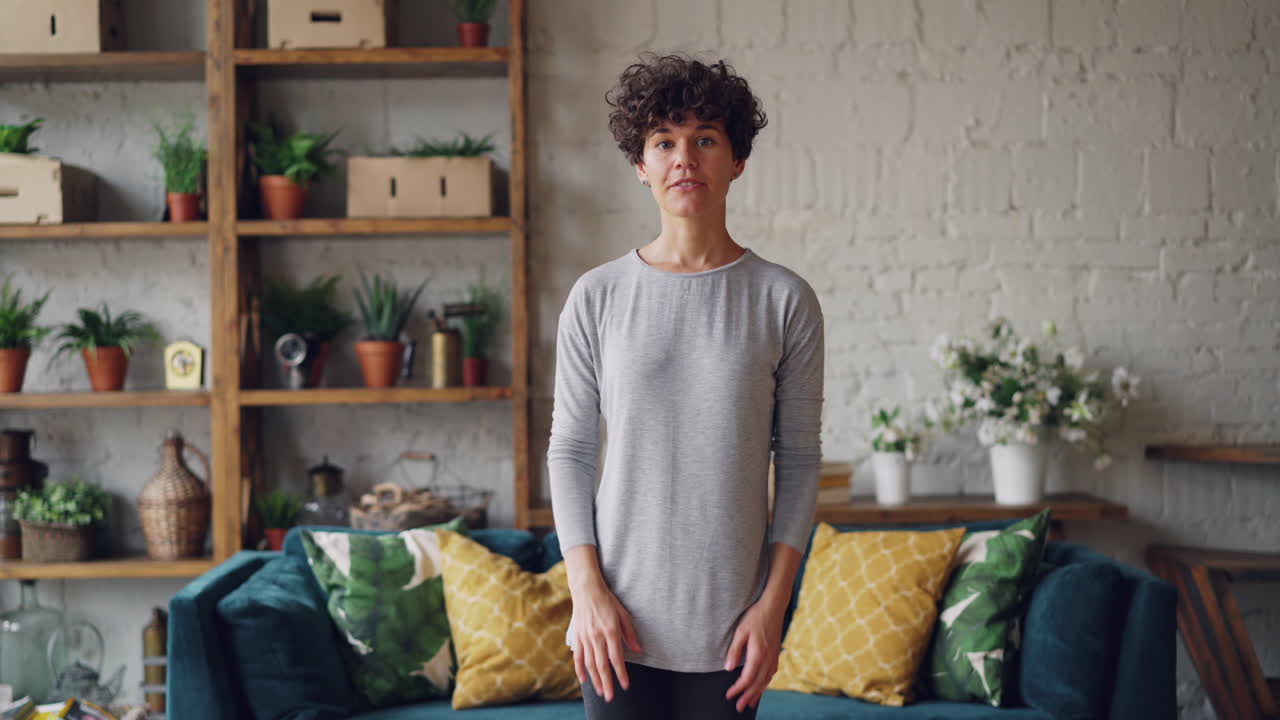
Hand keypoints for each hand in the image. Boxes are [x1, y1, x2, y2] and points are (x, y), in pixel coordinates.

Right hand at [570, 576, 642, 702]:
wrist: (586, 589)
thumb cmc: (608, 601)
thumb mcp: (623, 614)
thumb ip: (630, 633)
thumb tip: (638, 650)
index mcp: (610, 631)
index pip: (616, 658)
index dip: (621, 673)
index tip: (626, 685)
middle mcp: (597, 636)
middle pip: (602, 665)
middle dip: (607, 683)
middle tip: (611, 698)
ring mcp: (585, 637)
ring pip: (590, 664)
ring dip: (595, 680)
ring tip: (601, 692)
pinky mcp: (578, 637)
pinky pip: (578, 657)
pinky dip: (580, 670)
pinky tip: (584, 680)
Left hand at [723, 597, 785, 712]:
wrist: (773, 607)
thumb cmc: (755, 617)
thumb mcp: (740, 632)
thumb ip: (734, 651)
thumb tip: (728, 669)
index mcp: (758, 654)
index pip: (747, 678)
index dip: (738, 689)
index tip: (729, 695)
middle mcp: (768, 659)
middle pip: (757, 684)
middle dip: (748, 697)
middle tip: (739, 708)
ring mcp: (774, 657)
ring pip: (766, 681)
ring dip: (757, 693)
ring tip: (750, 703)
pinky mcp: (776, 654)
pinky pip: (771, 675)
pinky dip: (765, 684)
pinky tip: (761, 687)